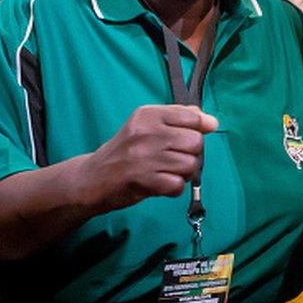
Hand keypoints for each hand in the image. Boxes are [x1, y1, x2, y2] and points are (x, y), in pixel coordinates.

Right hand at [76, 105, 217, 213]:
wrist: (92, 178)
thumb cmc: (126, 150)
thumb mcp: (147, 125)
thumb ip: (178, 117)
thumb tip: (210, 121)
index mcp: (148, 115)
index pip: (191, 116)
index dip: (200, 128)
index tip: (196, 135)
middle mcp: (146, 133)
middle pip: (196, 142)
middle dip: (193, 154)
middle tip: (178, 158)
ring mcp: (144, 157)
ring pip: (190, 165)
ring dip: (185, 173)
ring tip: (169, 171)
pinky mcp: (143, 181)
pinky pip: (178, 185)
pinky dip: (174, 188)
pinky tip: (162, 183)